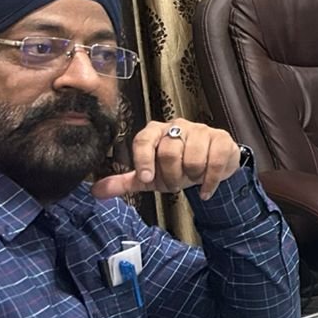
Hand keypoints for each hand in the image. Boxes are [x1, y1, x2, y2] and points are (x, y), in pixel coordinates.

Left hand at [93, 119, 242, 200]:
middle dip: (172, 176)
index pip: (144, 140)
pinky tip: (206, 189)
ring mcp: (201, 130)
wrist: (211, 165)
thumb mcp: (150, 177)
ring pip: (192, 159)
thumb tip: (96, 191)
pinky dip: (209, 182)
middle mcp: (178, 126)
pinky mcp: (221, 139)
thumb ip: (125, 182)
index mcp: (156, 131)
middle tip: (176, 183)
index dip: (144, 161)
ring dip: (192, 178)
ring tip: (193, 179)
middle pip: (169, 152)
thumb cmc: (177, 167)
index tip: (147, 178)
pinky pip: (214, 162)